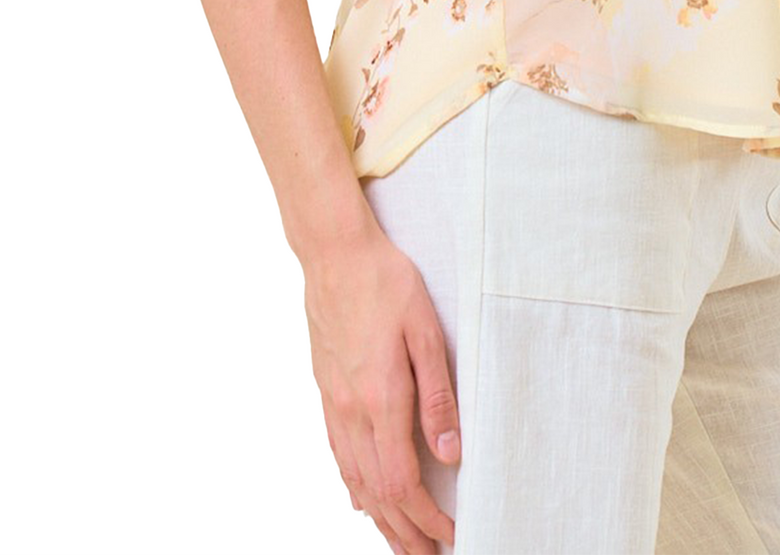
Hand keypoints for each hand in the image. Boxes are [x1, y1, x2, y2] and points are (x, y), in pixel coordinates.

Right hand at [303, 211, 459, 552]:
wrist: (335, 254)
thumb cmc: (386, 282)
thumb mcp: (426, 331)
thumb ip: (438, 396)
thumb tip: (452, 453)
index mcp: (381, 398)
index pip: (403, 481)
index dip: (427, 517)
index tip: (452, 534)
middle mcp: (352, 410)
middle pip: (377, 494)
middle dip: (405, 532)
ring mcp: (334, 403)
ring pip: (354, 480)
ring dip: (380, 518)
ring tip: (401, 542)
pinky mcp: (326, 390)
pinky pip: (338, 454)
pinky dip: (354, 486)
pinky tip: (362, 498)